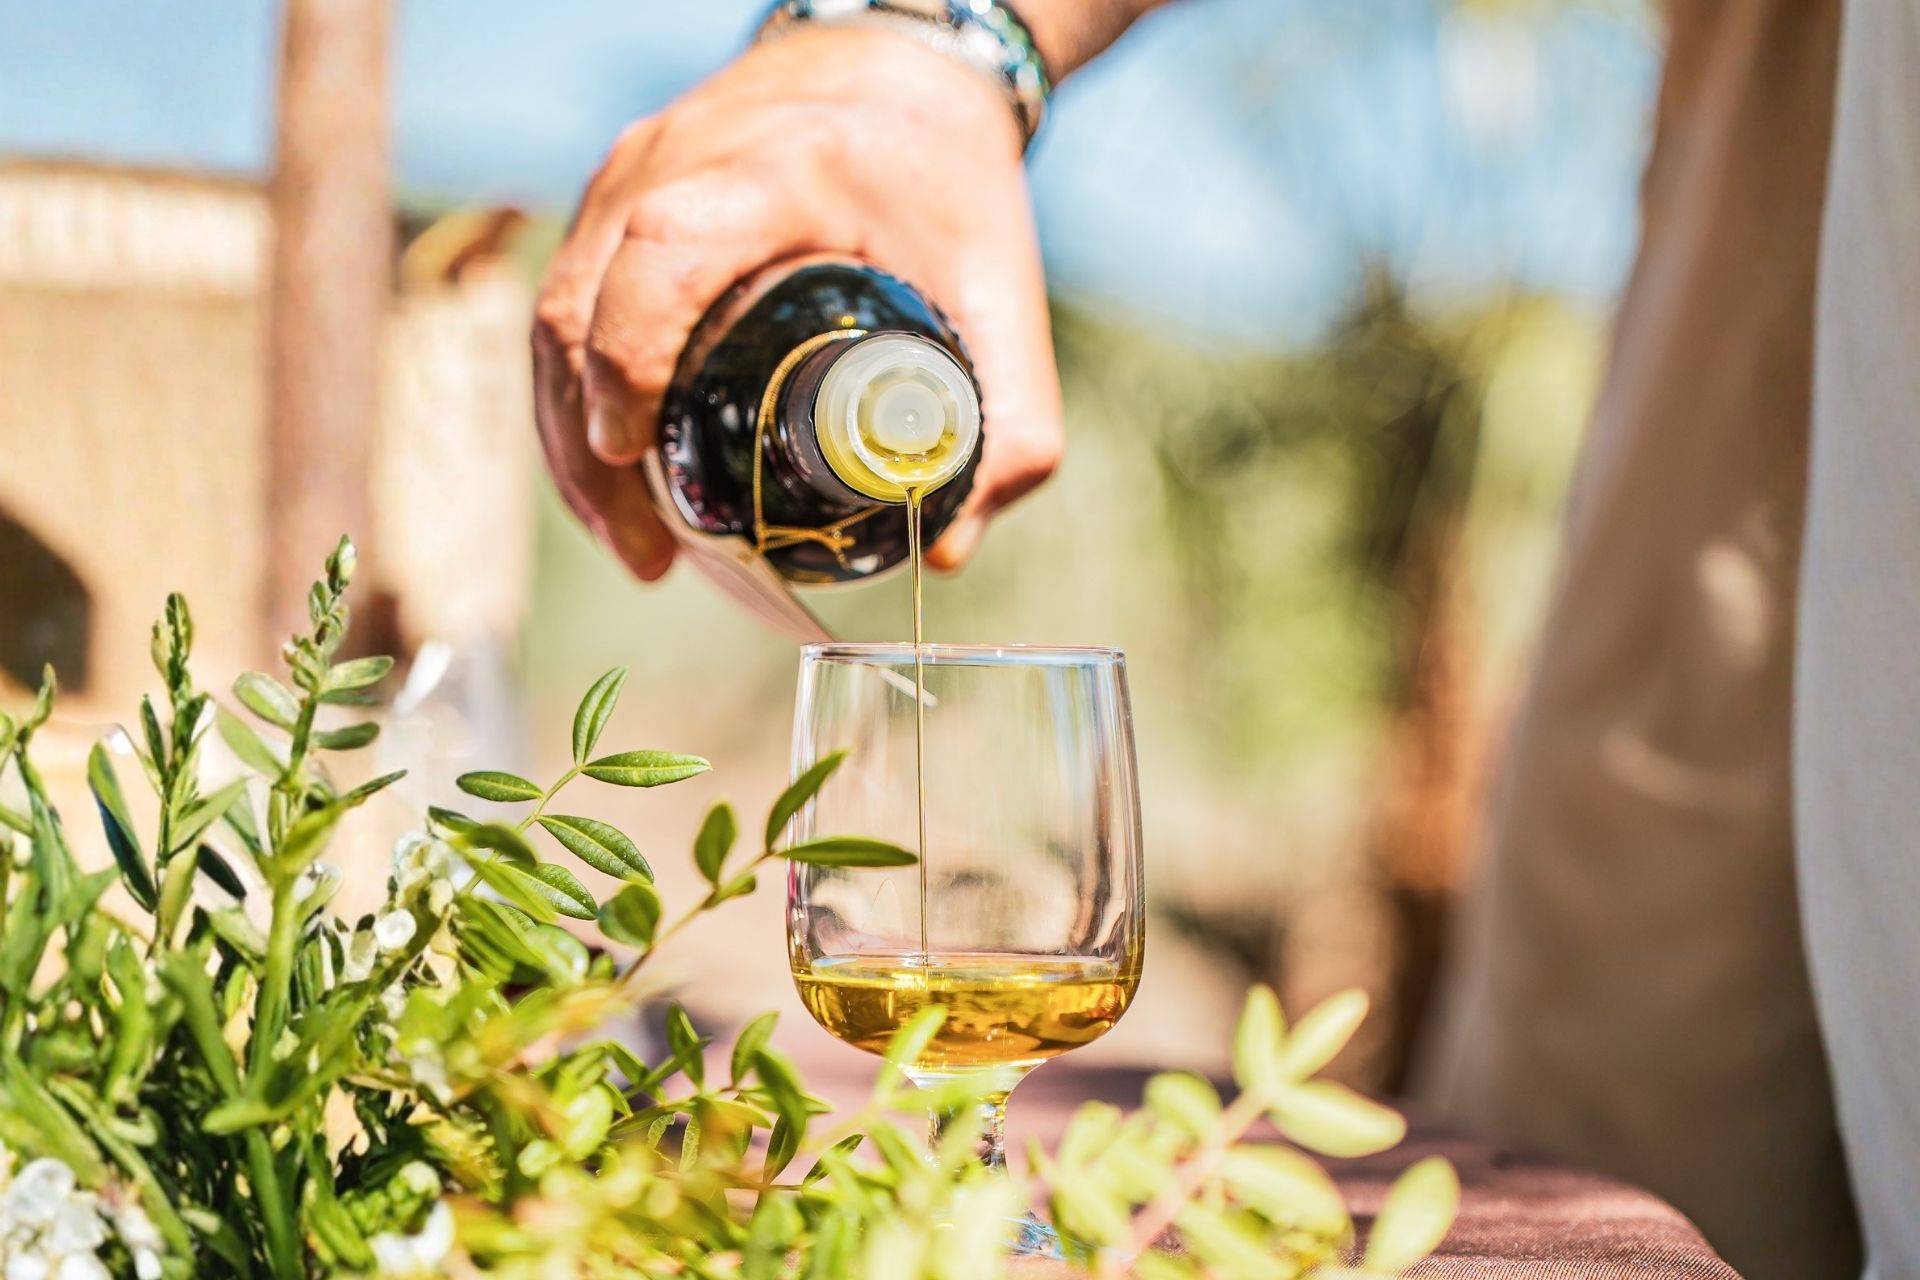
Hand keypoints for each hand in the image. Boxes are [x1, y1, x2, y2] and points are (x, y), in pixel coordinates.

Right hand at [532, 27, 1063, 579]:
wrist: (900, 70)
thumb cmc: (948, 181)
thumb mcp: (1003, 294)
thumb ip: (1011, 425)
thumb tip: (946, 550)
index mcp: (780, 171)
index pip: (664, 252)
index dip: (629, 359)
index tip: (633, 454)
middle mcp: (680, 158)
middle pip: (581, 303)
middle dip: (592, 449)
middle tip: (648, 556)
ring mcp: (632, 172)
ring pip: (555, 312)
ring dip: (572, 439)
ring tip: (632, 542)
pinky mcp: (613, 194)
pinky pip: (565, 302)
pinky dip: (575, 396)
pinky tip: (618, 476)